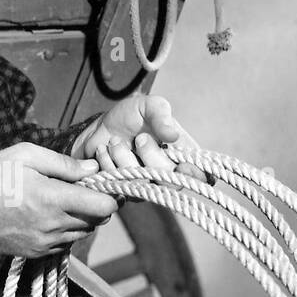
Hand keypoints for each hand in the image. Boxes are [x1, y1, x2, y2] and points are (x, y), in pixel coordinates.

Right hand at [0, 143, 119, 258]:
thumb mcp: (26, 155)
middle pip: (97, 221)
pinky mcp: (34, 253)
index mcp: (54, 199)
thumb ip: (63, 164)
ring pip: (82, 234)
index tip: (105, 184)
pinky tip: (49, 217)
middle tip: (84, 190)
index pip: (104, 207)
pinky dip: (65, 232)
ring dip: (82, 219)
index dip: (111, 196)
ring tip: (64, 202)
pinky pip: (63, 245)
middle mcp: (54, 226)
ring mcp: (45, 243)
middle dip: (97, 205)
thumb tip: (93, 170)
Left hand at [72, 93, 207, 182]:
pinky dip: (108, 164)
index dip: (195, 175)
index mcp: (180, 154)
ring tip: (115, 141)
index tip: (182, 166)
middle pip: (169, 181)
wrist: (99, 127)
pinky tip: (104, 150)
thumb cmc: (131, 116)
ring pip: (141, 183)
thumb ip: (161, 116)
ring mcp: (144, 184)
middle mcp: (165, 173)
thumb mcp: (147, 106)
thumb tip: (173, 135)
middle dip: (152, 157)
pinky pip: (117, 185)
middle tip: (140, 138)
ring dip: (124, 158)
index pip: (197, 174)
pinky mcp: (122, 190)